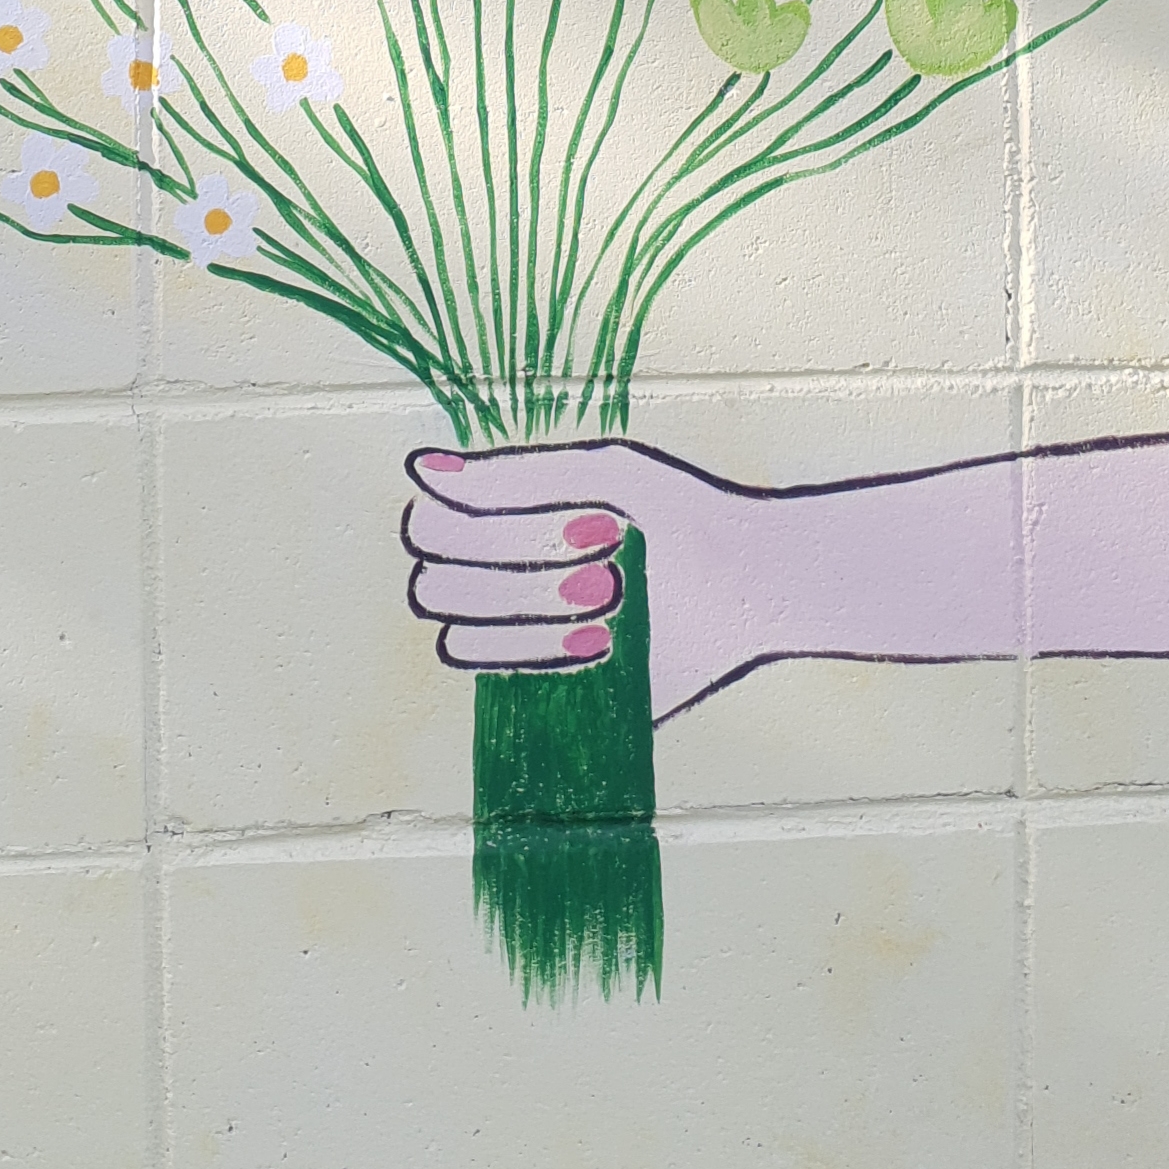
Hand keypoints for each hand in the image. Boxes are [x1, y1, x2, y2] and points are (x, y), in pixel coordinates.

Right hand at [402, 438, 793, 718]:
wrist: (748, 578)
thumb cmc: (675, 513)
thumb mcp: (595, 474)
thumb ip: (507, 477)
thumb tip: (420, 471)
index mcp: (498, 528)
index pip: (425, 531)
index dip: (466, 526)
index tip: (553, 513)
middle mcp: (499, 588)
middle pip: (435, 588)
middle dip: (513, 569)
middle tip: (595, 551)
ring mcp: (521, 646)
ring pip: (462, 640)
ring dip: (534, 610)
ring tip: (612, 595)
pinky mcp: (551, 697)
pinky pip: (503, 690)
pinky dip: (547, 658)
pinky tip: (604, 644)